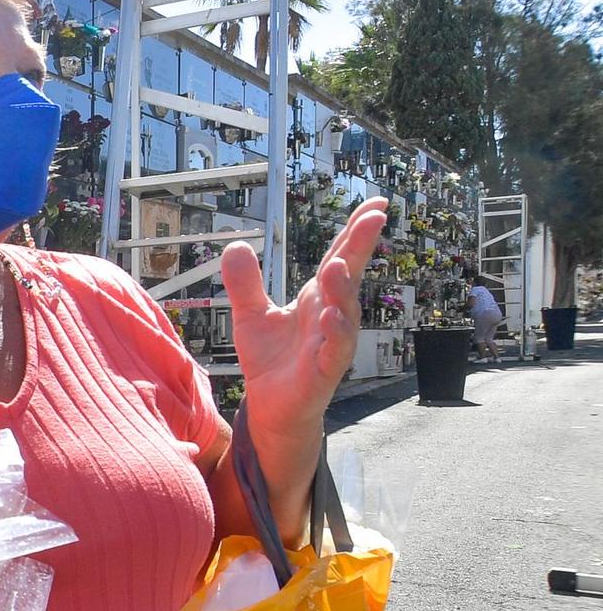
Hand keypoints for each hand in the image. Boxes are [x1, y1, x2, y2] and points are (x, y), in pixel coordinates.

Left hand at [221, 196, 389, 439]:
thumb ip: (244, 282)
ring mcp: (331, 343)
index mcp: (317, 298)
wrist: (270, 407)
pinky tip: (331, 316)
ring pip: (345, 312)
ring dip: (343, 289)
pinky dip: (336, 333)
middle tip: (375, 217)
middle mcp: (331, 316)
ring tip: (339, 265)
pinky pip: (335, 350)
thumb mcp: (250, 315)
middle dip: (362, 247)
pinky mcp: (324, 371)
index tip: (375, 204)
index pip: (338, 257)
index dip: (354, 232)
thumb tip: (235, 244)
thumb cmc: (271, 360)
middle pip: (349, 276)